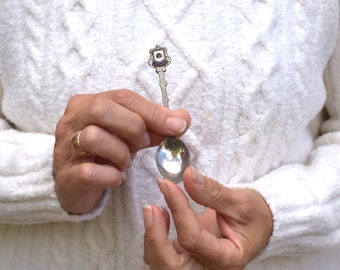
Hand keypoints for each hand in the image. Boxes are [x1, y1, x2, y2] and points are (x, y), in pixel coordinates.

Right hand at [53, 89, 189, 213]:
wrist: (77, 183)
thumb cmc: (106, 152)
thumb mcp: (130, 134)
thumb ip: (155, 125)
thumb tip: (183, 119)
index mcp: (88, 103)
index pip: (123, 97)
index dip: (153, 111)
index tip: (177, 126)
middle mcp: (72, 120)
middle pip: (102, 109)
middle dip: (133, 127)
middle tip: (142, 144)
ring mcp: (65, 148)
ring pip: (93, 137)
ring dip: (120, 153)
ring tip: (125, 163)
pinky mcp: (66, 176)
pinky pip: (89, 172)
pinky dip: (111, 176)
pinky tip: (116, 177)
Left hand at [143, 167, 272, 269]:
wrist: (256, 225)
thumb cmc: (254, 216)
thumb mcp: (240, 202)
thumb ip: (213, 192)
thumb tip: (189, 177)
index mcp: (227, 259)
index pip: (193, 239)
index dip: (178, 210)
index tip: (168, 185)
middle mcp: (210, 269)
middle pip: (171, 267)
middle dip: (155, 238)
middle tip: (150, 208)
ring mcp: (196, 267)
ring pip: (162, 264)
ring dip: (152, 238)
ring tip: (154, 209)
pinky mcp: (187, 260)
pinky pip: (162, 257)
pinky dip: (155, 240)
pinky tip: (162, 218)